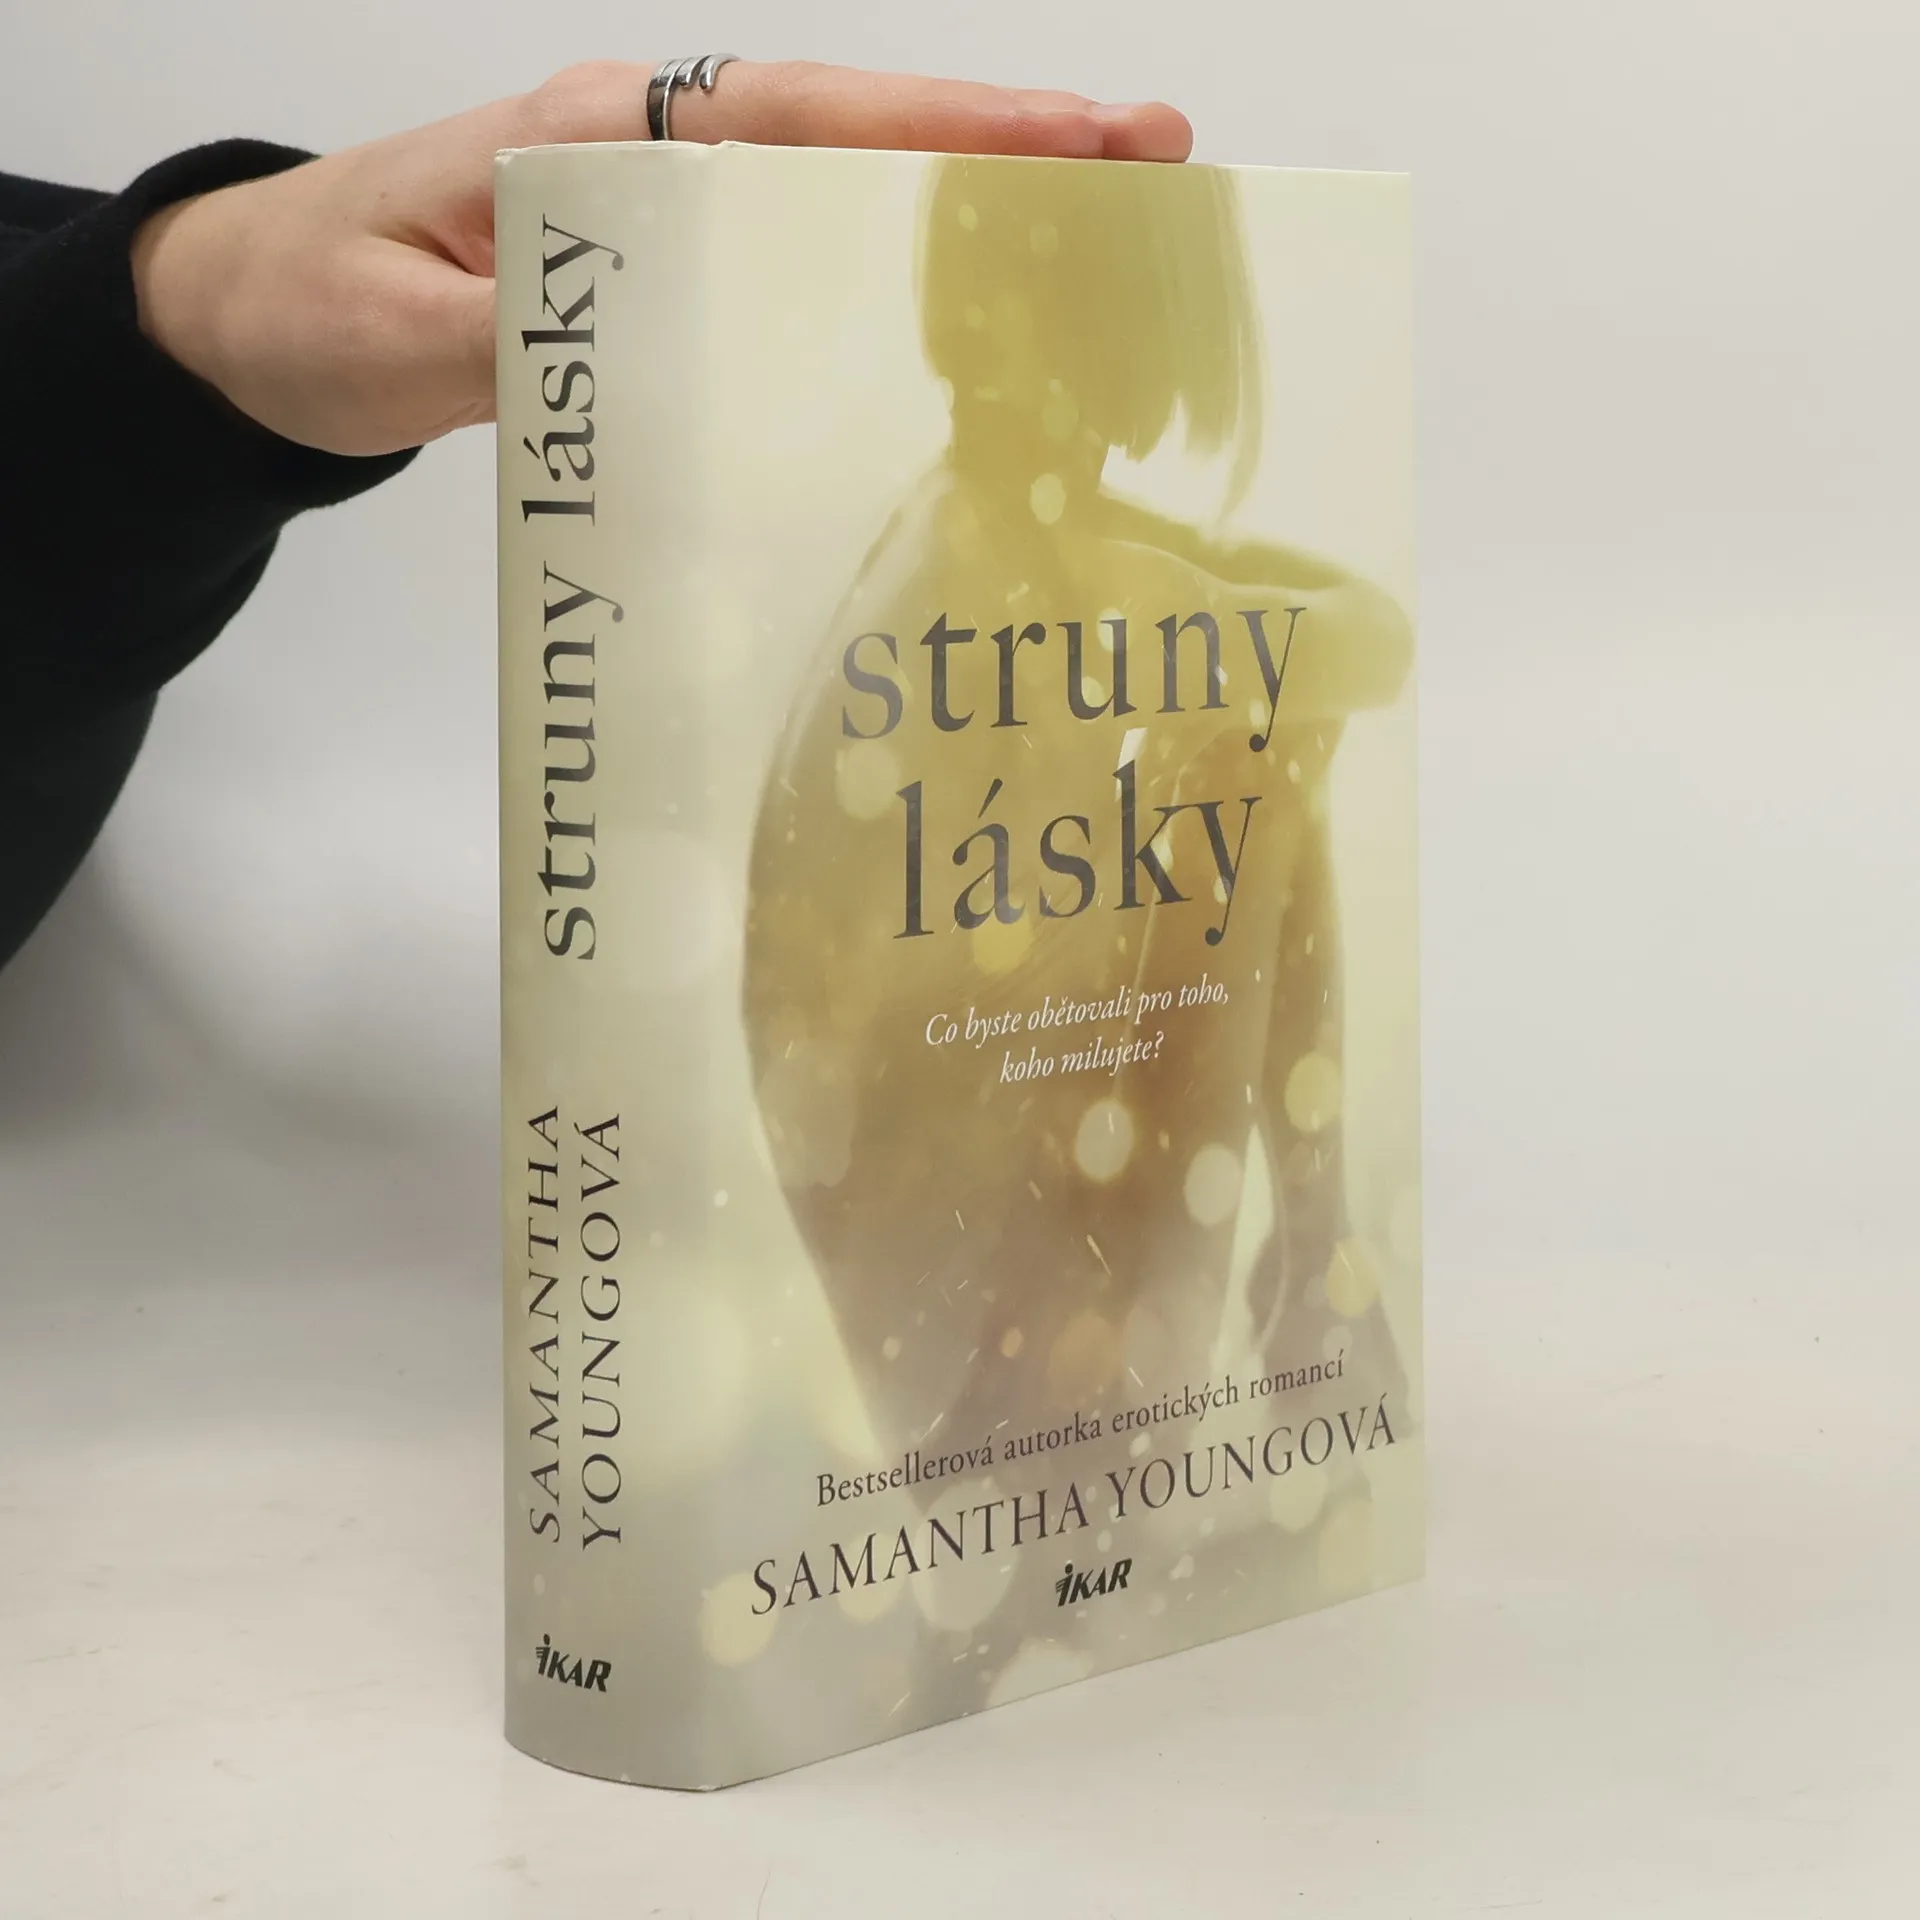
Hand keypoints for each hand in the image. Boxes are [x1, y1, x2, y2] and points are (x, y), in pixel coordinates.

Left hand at [130, 61, 1192, 457]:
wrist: (246, 317)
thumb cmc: (310, 309)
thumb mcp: (395, 337)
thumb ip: (519, 343)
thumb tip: (651, 353)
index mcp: (597, 143)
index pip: (795, 122)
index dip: (940, 131)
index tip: (1076, 140)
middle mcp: (649, 158)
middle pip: (854, 139)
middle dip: (1005, 152)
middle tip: (1157, 170)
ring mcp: (664, 213)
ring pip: (841, 196)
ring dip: (971, 212)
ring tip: (1108, 236)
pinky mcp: (664, 276)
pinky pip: (798, 262)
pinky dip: (892, 274)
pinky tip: (967, 312)